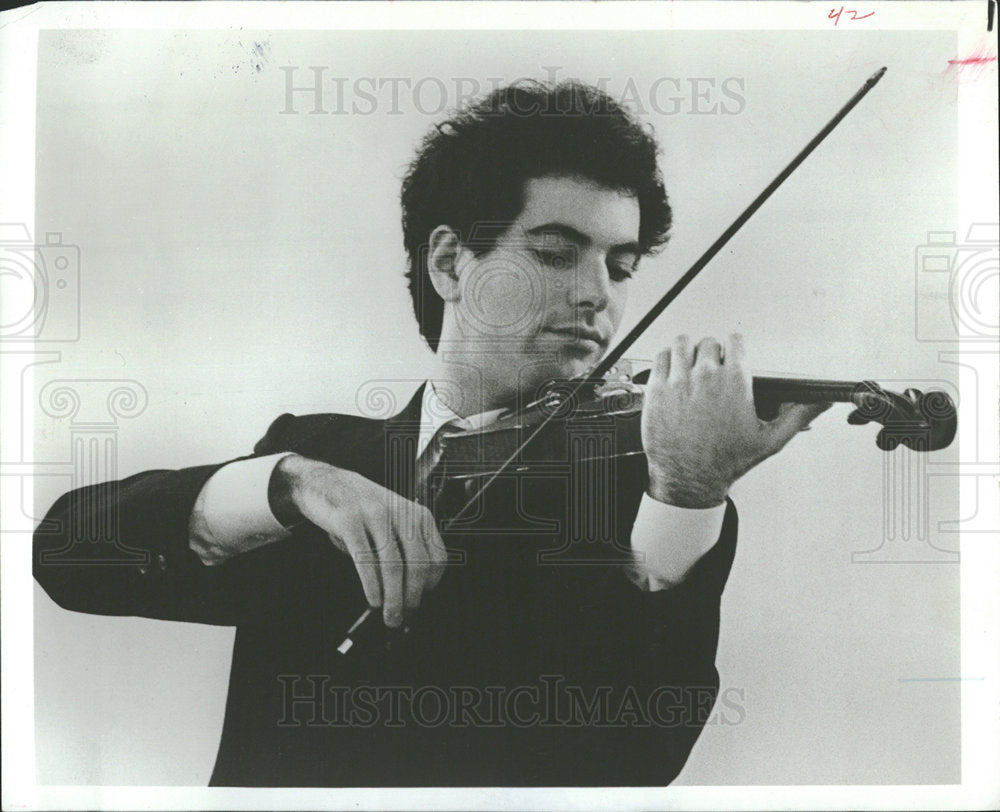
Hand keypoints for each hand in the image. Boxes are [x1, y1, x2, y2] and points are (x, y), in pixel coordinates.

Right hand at [273, 454, 447, 626]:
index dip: (431, 585)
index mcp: (418, 515)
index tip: (421, 601)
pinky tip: (374, 599)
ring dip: (394, 598)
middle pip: (418, 565)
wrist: (325, 483)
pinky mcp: (349, 521)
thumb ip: (404, 549)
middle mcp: (401, 513)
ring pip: (393, 566)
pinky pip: (365, 560)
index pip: (437, 557)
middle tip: (404, 616)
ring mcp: (375, 515)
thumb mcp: (392, 523)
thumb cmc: (361, 508)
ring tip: (390, 615)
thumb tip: (409, 592)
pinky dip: (372, 586)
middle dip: (412, 598)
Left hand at [641, 334, 830, 507]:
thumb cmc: (727, 461)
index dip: (735, 348)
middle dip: (712, 352)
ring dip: (688, 351)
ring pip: (683, 343)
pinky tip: (673, 372)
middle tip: (711, 368)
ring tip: (690, 365)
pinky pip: (661, 357)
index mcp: (735, 381)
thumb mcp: (769, 439)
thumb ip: (798, 415)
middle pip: (709, 342)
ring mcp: (678, 381)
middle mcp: (706, 376)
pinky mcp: (656, 389)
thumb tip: (822, 403)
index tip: (732, 356)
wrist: (689, 478)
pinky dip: (667, 359)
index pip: (735, 340)